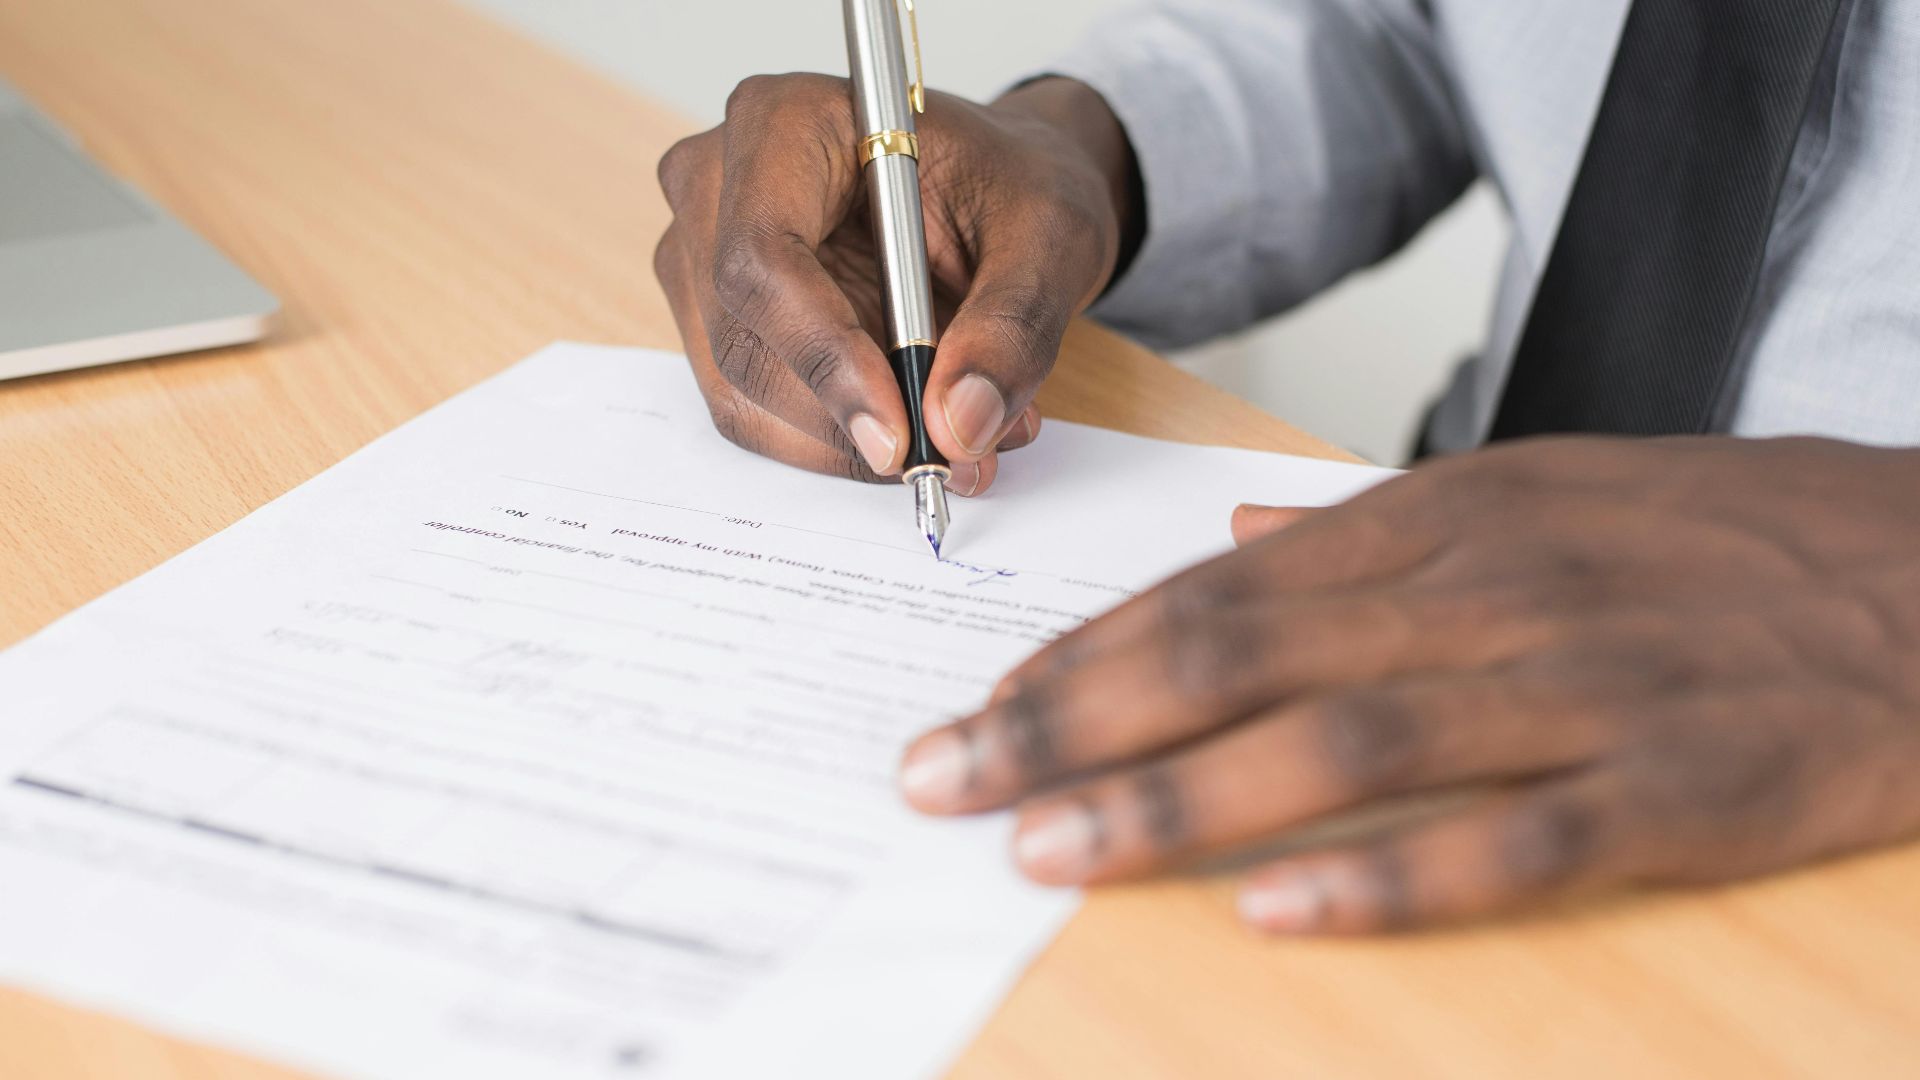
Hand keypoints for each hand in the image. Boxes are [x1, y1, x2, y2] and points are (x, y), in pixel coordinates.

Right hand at [653, 75, 1140, 494]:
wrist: (996, 194)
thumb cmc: (1010, 186)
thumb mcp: (1049, 238)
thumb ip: (1012, 327)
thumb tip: (961, 424)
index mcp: (785, 123)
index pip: (763, 257)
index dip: (824, 355)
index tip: (898, 433)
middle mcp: (718, 186)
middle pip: (745, 340)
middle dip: (847, 419)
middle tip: (954, 456)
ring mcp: (703, 258)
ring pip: (745, 393)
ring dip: (849, 442)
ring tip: (960, 437)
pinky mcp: (719, 322)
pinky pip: (758, 414)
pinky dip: (839, 441)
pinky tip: (916, 424)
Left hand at [898, 437, 1919, 932]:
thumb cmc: (1710, 537)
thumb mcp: (1534, 490)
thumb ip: (1374, 524)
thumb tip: (1241, 531)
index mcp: (1440, 521)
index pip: (1213, 588)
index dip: (1082, 653)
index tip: (978, 708)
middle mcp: (1485, 592)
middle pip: (1236, 655)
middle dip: (1072, 722)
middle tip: (946, 781)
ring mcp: (1580, 688)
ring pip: (1341, 743)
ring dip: (1178, 797)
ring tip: (1049, 848)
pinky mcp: (1678, 786)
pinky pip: (1510, 841)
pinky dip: (1386, 880)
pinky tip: (1274, 913)